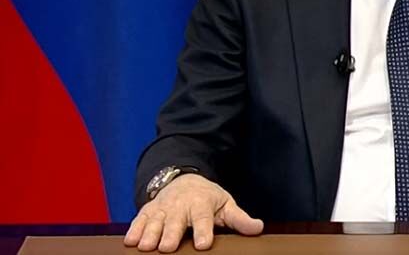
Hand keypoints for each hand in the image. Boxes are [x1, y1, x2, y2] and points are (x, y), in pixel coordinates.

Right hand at [123, 174, 262, 251]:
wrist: (184, 180)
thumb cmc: (208, 198)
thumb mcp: (226, 205)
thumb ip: (240, 219)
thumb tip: (258, 228)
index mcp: (201, 204)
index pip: (203, 218)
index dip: (204, 231)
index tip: (204, 244)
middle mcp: (180, 205)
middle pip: (175, 221)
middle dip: (170, 233)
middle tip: (167, 247)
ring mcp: (162, 208)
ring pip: (155, 221)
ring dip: (150, 233)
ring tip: (147, 247)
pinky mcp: (148, 211)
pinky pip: (139, 220)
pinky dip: (134, 229)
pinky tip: (130, 241)